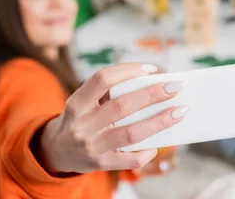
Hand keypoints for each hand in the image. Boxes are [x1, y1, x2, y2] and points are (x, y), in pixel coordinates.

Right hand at [40, 63, 186, 173]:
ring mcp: (92, 147)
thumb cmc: (79, 120)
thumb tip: (152, 81)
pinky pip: (130, 160)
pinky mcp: (101, 164)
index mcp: (77, 103)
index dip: (128, 71)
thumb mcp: (83, 102)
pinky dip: (147, 151)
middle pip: (122, 105)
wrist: (55, 152)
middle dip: (153, 94)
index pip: (102, 79)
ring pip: (131, 133)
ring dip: (159, 121)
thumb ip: (108, 93)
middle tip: (175, 87)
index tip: (151, 69)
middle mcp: (83, 125)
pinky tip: (158, 144)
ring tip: (179, 112)